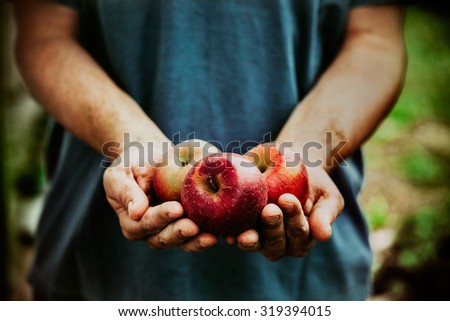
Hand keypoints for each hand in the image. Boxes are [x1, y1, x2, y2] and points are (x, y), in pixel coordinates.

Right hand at [103, 145, 217, 251]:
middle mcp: (151, 232)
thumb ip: (125, 191)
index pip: (146, 223)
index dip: (160, 217)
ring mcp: (171, 230)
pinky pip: (199, 234)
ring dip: (197, 241)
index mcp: (133, 222)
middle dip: (180, 233)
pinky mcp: (188, 225)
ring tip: (211, 236)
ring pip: (184, 242)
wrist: (152, 156)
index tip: (176, 208)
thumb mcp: (119, 173)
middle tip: (194, 226)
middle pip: (165, 238)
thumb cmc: (132, 162)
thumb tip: (136, 213)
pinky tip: (223, 232)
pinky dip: (210, 233)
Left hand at [233, 165, 343, 260]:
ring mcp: (261, 239)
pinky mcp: (241, 231)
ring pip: (258, 244)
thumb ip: (325, 214)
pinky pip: (236, 237)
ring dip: (253, 238)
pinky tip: (229, 233)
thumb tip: (324, 236)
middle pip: (277, 242)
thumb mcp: (325, 194)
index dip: (294, 217)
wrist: (288, 164)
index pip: (299, 231)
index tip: (287, 199)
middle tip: (269, 210)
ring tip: (248, 230)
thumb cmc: (312, 182)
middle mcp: (282, 243)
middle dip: (274, 227)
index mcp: (303, 237)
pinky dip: (233, 235)